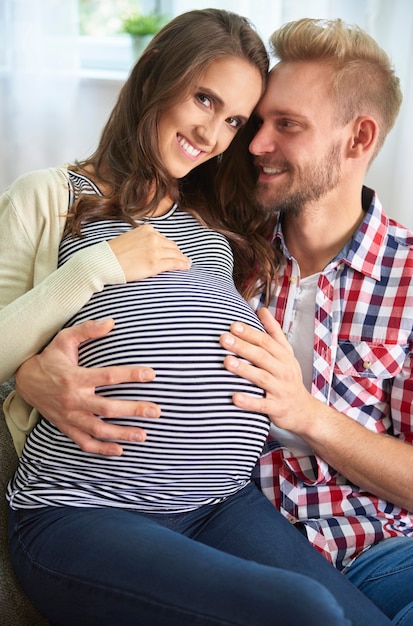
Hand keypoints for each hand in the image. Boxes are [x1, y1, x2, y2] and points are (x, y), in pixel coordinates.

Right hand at [15, 319, 160, 455]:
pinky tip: (120, 450)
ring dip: (122, 433)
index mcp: (75, 377)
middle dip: (133, 410)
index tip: (150, 374)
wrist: (25, 381)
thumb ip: (88, 330)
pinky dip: (101, 449)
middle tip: (156, 411)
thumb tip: (112, 322)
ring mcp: (69, 416)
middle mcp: (73, 399)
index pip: (108, 376)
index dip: (131, 375)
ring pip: (98, 429)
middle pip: (107, 407)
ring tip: (143, 435)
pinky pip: (84, 442)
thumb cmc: (50, 358)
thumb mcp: (65, 339)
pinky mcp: (66, 427)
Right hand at [108, 224, 190, 281]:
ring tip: (187, 263)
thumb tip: (148, 248)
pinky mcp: (155, 264)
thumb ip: (141, 240)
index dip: (169, 246)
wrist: (104, 262)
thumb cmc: (112, 253)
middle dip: (177, 252)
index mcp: (147, 230)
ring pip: (175, 254)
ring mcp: (155, 251)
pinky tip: (186, 267)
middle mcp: (153, 237)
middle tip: (183, 258)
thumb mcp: (129, 238)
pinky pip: (174, 263)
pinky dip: (182, 265)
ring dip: (182, 259)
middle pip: (171, 246)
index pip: (163, 238)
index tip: (174, 251)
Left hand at [220, 308, 316, 434]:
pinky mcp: (276, 408)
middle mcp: (283, 371)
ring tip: (227, 362)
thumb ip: (273, 332)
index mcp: (284, 356)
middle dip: (243, 347)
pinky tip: (234, 397)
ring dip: (244, 370)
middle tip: (224, 339)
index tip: (233, 325)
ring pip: (261, 378)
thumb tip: (261, 309)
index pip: (266, 341)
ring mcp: (280, 390)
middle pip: (262, 356)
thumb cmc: (288, 377)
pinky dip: (249, 401)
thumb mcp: (286, 353)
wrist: (303, 411)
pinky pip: (262, 404)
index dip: (250, 333)